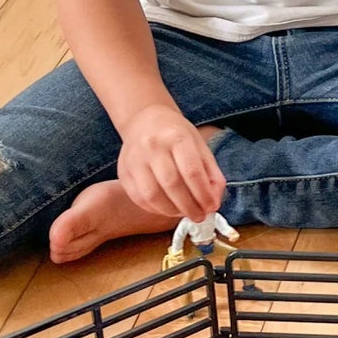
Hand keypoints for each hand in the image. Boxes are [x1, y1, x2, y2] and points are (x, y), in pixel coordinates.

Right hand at [117, 104, 224, 220]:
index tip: (211, 207)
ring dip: (171, 211)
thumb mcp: (200, 146)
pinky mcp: (124, 172)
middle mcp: (152, 146)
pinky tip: (167, 209)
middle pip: (172, 184)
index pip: (192, 171)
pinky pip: (139, 198)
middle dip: (189, 206)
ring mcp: (134, 159)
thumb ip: (211, 173)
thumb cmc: (177, 136)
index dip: (203, 194)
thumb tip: (214, 203)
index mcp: (176, 136)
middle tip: (199, 216)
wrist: (144, 121)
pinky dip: (155, 209)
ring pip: (152, 195)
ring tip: (184, 213)